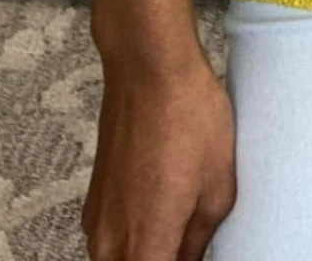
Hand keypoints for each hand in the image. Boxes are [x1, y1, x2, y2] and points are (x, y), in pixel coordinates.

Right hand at [82, 48, 235, 259]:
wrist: (148, 69)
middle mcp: (109, 245)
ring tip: (178, 234)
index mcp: (146, 247)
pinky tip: (160, 217)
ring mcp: (95, 224)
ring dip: (145, 256)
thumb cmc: (192, 122)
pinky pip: (110, 243)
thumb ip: (199, 242)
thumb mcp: (218, 189)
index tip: (194, 255)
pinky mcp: (93, 202)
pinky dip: (131, 243)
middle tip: (189, 247)